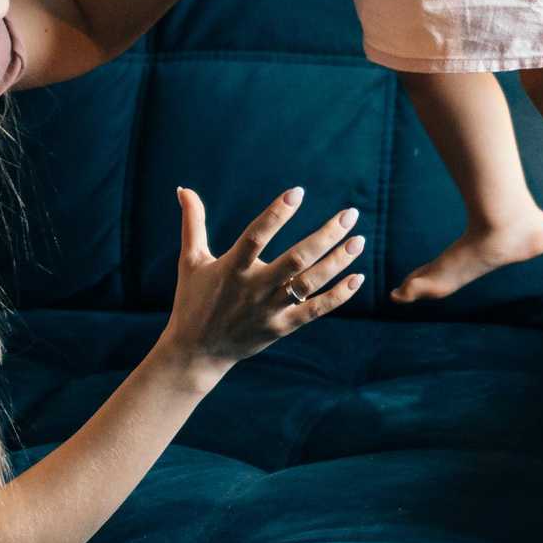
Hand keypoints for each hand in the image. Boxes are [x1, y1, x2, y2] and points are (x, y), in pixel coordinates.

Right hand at [163, 186, 365, 371]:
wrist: (196, 353)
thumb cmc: (193, 301)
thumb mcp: (191, 261)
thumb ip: (192, 224)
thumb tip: (184, 189)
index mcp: (230, 269)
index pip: (256, 237)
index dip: (276, 214)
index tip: (298, 191)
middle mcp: (252, 289)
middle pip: (294, 260)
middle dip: (325, 236)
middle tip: (350, 214)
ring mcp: (269, 310)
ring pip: (309, 284)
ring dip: (337, 262)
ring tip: (359, 240)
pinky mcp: (281, 328)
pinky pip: (314, 311)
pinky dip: (337, 296)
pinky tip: (357, 278)